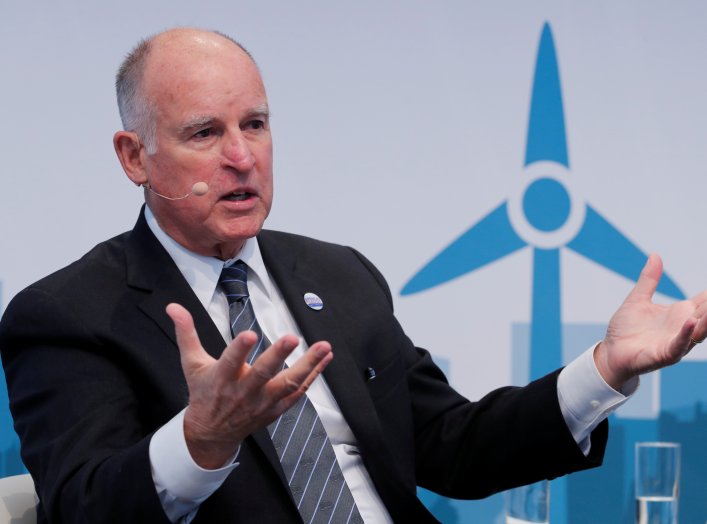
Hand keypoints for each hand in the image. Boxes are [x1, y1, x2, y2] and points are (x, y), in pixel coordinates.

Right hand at [165, 303, 332, 468]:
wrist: (211, 433)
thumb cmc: (204, 393)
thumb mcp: (191, 363)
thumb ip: (186, 333)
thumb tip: (173, 307)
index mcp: (221, 378)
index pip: (230, 362)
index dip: (239, 350)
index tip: (249, 334)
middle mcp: (243, 391)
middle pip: (263, 374)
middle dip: (278, 356)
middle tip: (292, 337)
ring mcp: (262, 402)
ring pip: (288, 384)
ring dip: (308, 365)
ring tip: (324, 347)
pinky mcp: (276, 408)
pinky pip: (298, 392)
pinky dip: (314, 375)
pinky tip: (325, 359)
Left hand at [594, 254, 706, 389]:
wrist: (611, 352)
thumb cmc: (625, 330)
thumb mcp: (637, 299)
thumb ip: (649, 280)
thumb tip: (655, 255)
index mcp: (680, 314)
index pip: (705, 301)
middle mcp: (683, 327)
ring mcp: (676, 341)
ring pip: (699, 331)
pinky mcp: (665, 354)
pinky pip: (679, 344)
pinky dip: (686, 334)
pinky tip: (691, 322)